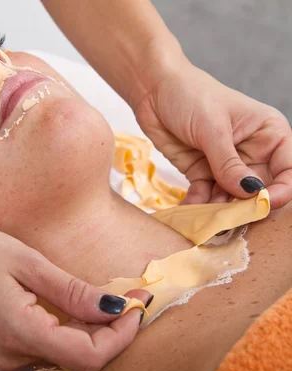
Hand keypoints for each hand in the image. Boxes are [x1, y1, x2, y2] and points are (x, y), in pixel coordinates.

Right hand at [0, 224, 149, 370]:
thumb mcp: (24, 261)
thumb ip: (71, 291)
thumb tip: (115, 307)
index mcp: (20, 332)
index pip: (89, 357)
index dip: (121, 336)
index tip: (136, 305)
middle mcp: (10, 356)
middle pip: (77, 359)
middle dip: (107, 331)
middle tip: (124, 296)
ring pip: (58, 354)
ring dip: (84, 331)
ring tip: (94, 296)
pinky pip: (38, 348)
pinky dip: (59, 331)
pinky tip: (61, 305)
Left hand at [133, 60, 291, 208]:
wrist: (153, 90)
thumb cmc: (190, 94)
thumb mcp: (212, 127)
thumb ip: (228, 163)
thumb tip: (250, 191)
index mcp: (269, 134)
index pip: (288, 170)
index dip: (279, 191)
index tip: (259, 202)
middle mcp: (252, 153)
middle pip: (258, 190)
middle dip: (244, 207)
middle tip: (226, 219)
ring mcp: (226, 165)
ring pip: (230, 198)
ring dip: (218, 211)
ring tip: (203, 218)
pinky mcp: (202, 173)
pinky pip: (205, 197)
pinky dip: (197, 207)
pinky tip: (187, 214)